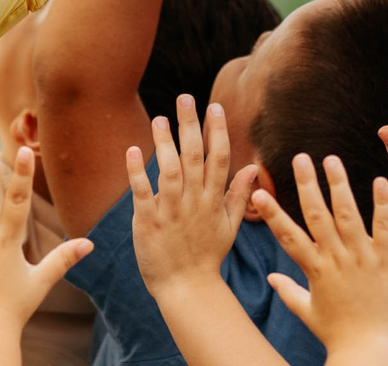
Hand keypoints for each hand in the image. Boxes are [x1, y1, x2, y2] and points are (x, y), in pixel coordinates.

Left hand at [128, 97, 259, 301]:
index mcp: (213, 200)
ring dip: (164, 143)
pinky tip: (133, 150)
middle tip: (184, 97)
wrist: (186, 288)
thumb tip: (254, 167)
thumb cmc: (207, 256)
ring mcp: (171, 212)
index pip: (219, 158)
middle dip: (190, 125)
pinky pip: (143, 193)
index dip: (217, 131)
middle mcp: (194, 202)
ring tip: (159, 118)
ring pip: (170, 171)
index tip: (213, 106)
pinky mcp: (149, 221)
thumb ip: (239, 195)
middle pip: (194, 157)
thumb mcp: (230, 226)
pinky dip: (138, 171)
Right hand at [250, 153, 387, 362]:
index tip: (258, 191)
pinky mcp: (387, 260)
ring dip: (339, 185)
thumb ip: (288, 292)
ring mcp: (362, 258)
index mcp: (315, 270)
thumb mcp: (308, 313)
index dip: (272, 213)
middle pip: (317, 215)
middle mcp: (336, 259)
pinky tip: (379, 181)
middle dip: (307, 184)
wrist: (370, 351)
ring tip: (331, 159)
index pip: (288, 236)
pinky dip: (382, 204)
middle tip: (299, 157)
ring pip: (348, 214)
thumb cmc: (338, 334)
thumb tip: (269, 280)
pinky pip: (384, 227)